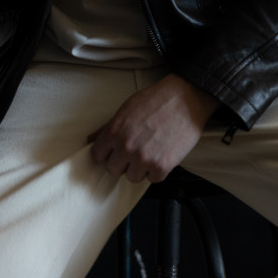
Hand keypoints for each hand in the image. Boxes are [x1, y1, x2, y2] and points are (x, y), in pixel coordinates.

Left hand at [88, 74, 218, 183]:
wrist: (186, 98)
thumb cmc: (157, 99)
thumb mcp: (127, 107)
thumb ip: (108, 126)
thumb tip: (91, 138)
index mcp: (115, 131)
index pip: (98, 155)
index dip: (107, 152)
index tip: (114, 150)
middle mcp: (126, 147)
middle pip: (113, 169)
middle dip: (122, 161)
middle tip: (134, 150)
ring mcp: (144, 159)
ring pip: (132, 177)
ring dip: (140, 167)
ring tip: (150, 150)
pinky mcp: (162, 166)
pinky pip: (152, 178)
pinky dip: (157, 170)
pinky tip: (162, 154)